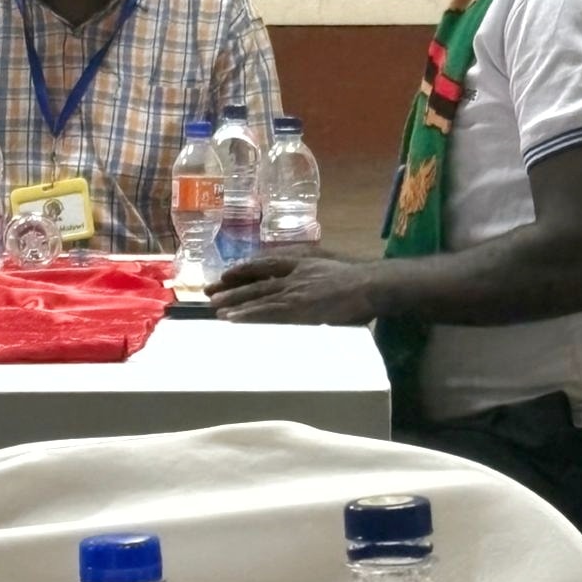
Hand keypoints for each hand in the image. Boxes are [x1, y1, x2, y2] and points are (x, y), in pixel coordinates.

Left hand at [208, 256, 377, 325]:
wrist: (372, 284)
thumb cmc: (359, 279)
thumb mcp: (331, 265)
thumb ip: (314, 272)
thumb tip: (305, 282)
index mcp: (301, 261)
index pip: (265, 264)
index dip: (244, 269)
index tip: (226, 275)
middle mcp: (293, 272)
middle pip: (255, 278)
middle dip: (231, 286)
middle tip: (209, 291)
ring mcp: (295, 290)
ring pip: (257, 296)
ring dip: (234, 302)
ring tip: (214, 307)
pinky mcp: (298, 308)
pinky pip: (267, 312)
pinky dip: (248, 315)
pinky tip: (232, 320)